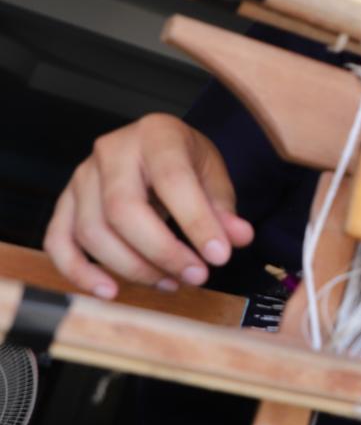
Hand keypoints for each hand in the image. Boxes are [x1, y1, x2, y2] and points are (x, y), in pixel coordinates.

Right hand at [43, 113, 253, 297]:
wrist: (158, 148)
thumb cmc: (186, 161)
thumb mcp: (214, 176)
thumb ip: (224, 209)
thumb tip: (238, 238)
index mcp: (156, 134)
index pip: (172, 180)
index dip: (196, 222)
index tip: (219, 257)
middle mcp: (112, 150)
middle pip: (122, 210)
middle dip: (161, 252)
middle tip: (196, 276)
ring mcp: (82, 176)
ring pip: (93, 231)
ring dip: (132, 267)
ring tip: (171, 282)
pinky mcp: (66, 202)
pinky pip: (59, 241)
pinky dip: (79, 271)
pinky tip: (109, 290)